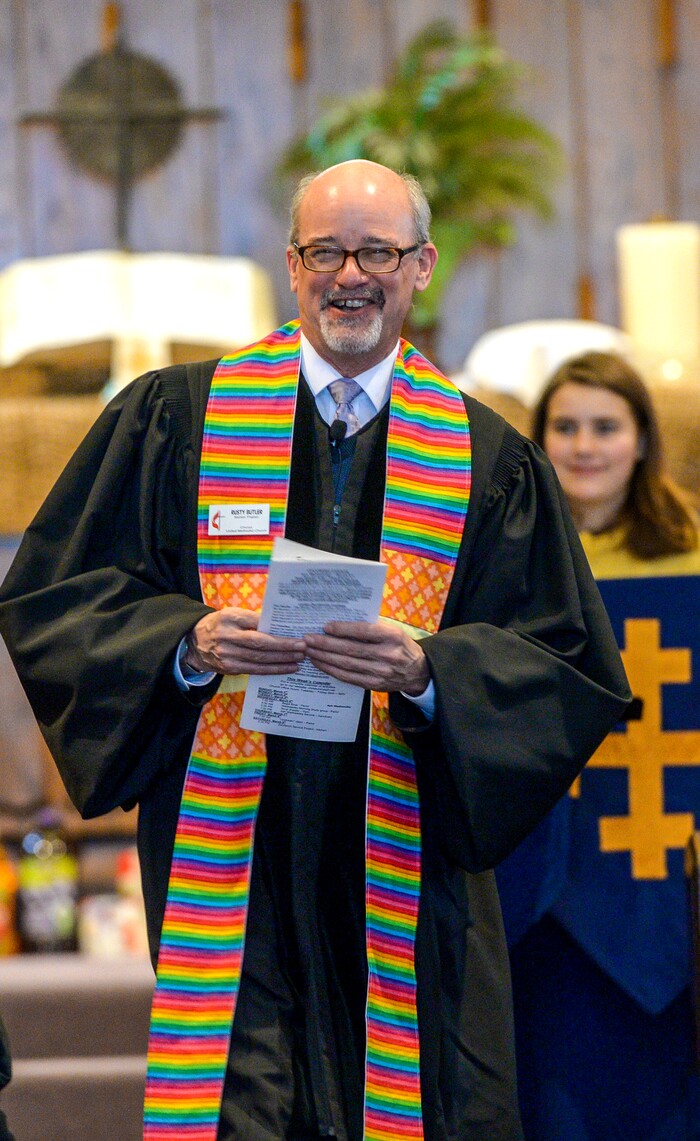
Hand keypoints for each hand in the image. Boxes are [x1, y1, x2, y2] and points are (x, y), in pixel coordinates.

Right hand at [185, 607, 305, 675]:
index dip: (277, 631)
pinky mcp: (229, 668)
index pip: (257, 623)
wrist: (194, 642)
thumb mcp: (233, 615)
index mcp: (229, 618)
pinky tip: (287, 668)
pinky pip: (255, 670)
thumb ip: (253, 619)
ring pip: (259, 659)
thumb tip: (282, 625)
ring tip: (300, 658)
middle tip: (303, 647)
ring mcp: (227, 655)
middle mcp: (227, 636)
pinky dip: (273, 670)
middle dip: (284, 647)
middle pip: (260, 644)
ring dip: (282, 660)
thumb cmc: (221, 624)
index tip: (296, 633)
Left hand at [304, 620, 429, 693]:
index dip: (343, 629)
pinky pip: (348, 677)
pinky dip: (331, 670)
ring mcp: (380, 672)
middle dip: (326, 644)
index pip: (364, 631)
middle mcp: (387, 655)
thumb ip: (371, 627)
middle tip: (308, 639)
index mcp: (393, 636)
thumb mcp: (393, 631)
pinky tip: (320, 663)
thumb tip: (339, 623)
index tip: (325, 626)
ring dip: (324, 657)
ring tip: (310, 651)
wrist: (417, 671)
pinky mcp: (374, 685)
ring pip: (346, 664)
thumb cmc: (400, 645)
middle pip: (351, 649)